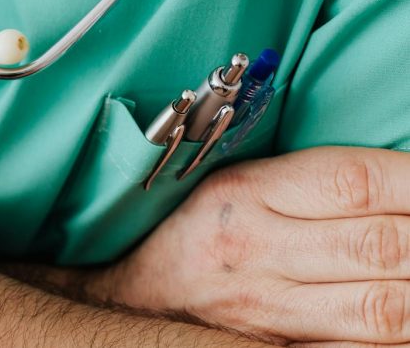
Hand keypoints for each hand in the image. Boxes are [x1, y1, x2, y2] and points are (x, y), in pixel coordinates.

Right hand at [87, 147, 409, 345]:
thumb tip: (403, 185)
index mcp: (244, 193)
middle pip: (381, 245)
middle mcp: (255, 250)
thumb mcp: (236, 185)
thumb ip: (313, 182)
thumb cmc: (195, 233)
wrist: (130, 298)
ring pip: (383, 309)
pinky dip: (396, 341)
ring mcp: (266, 311)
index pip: (355, 181)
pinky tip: (409, 323)